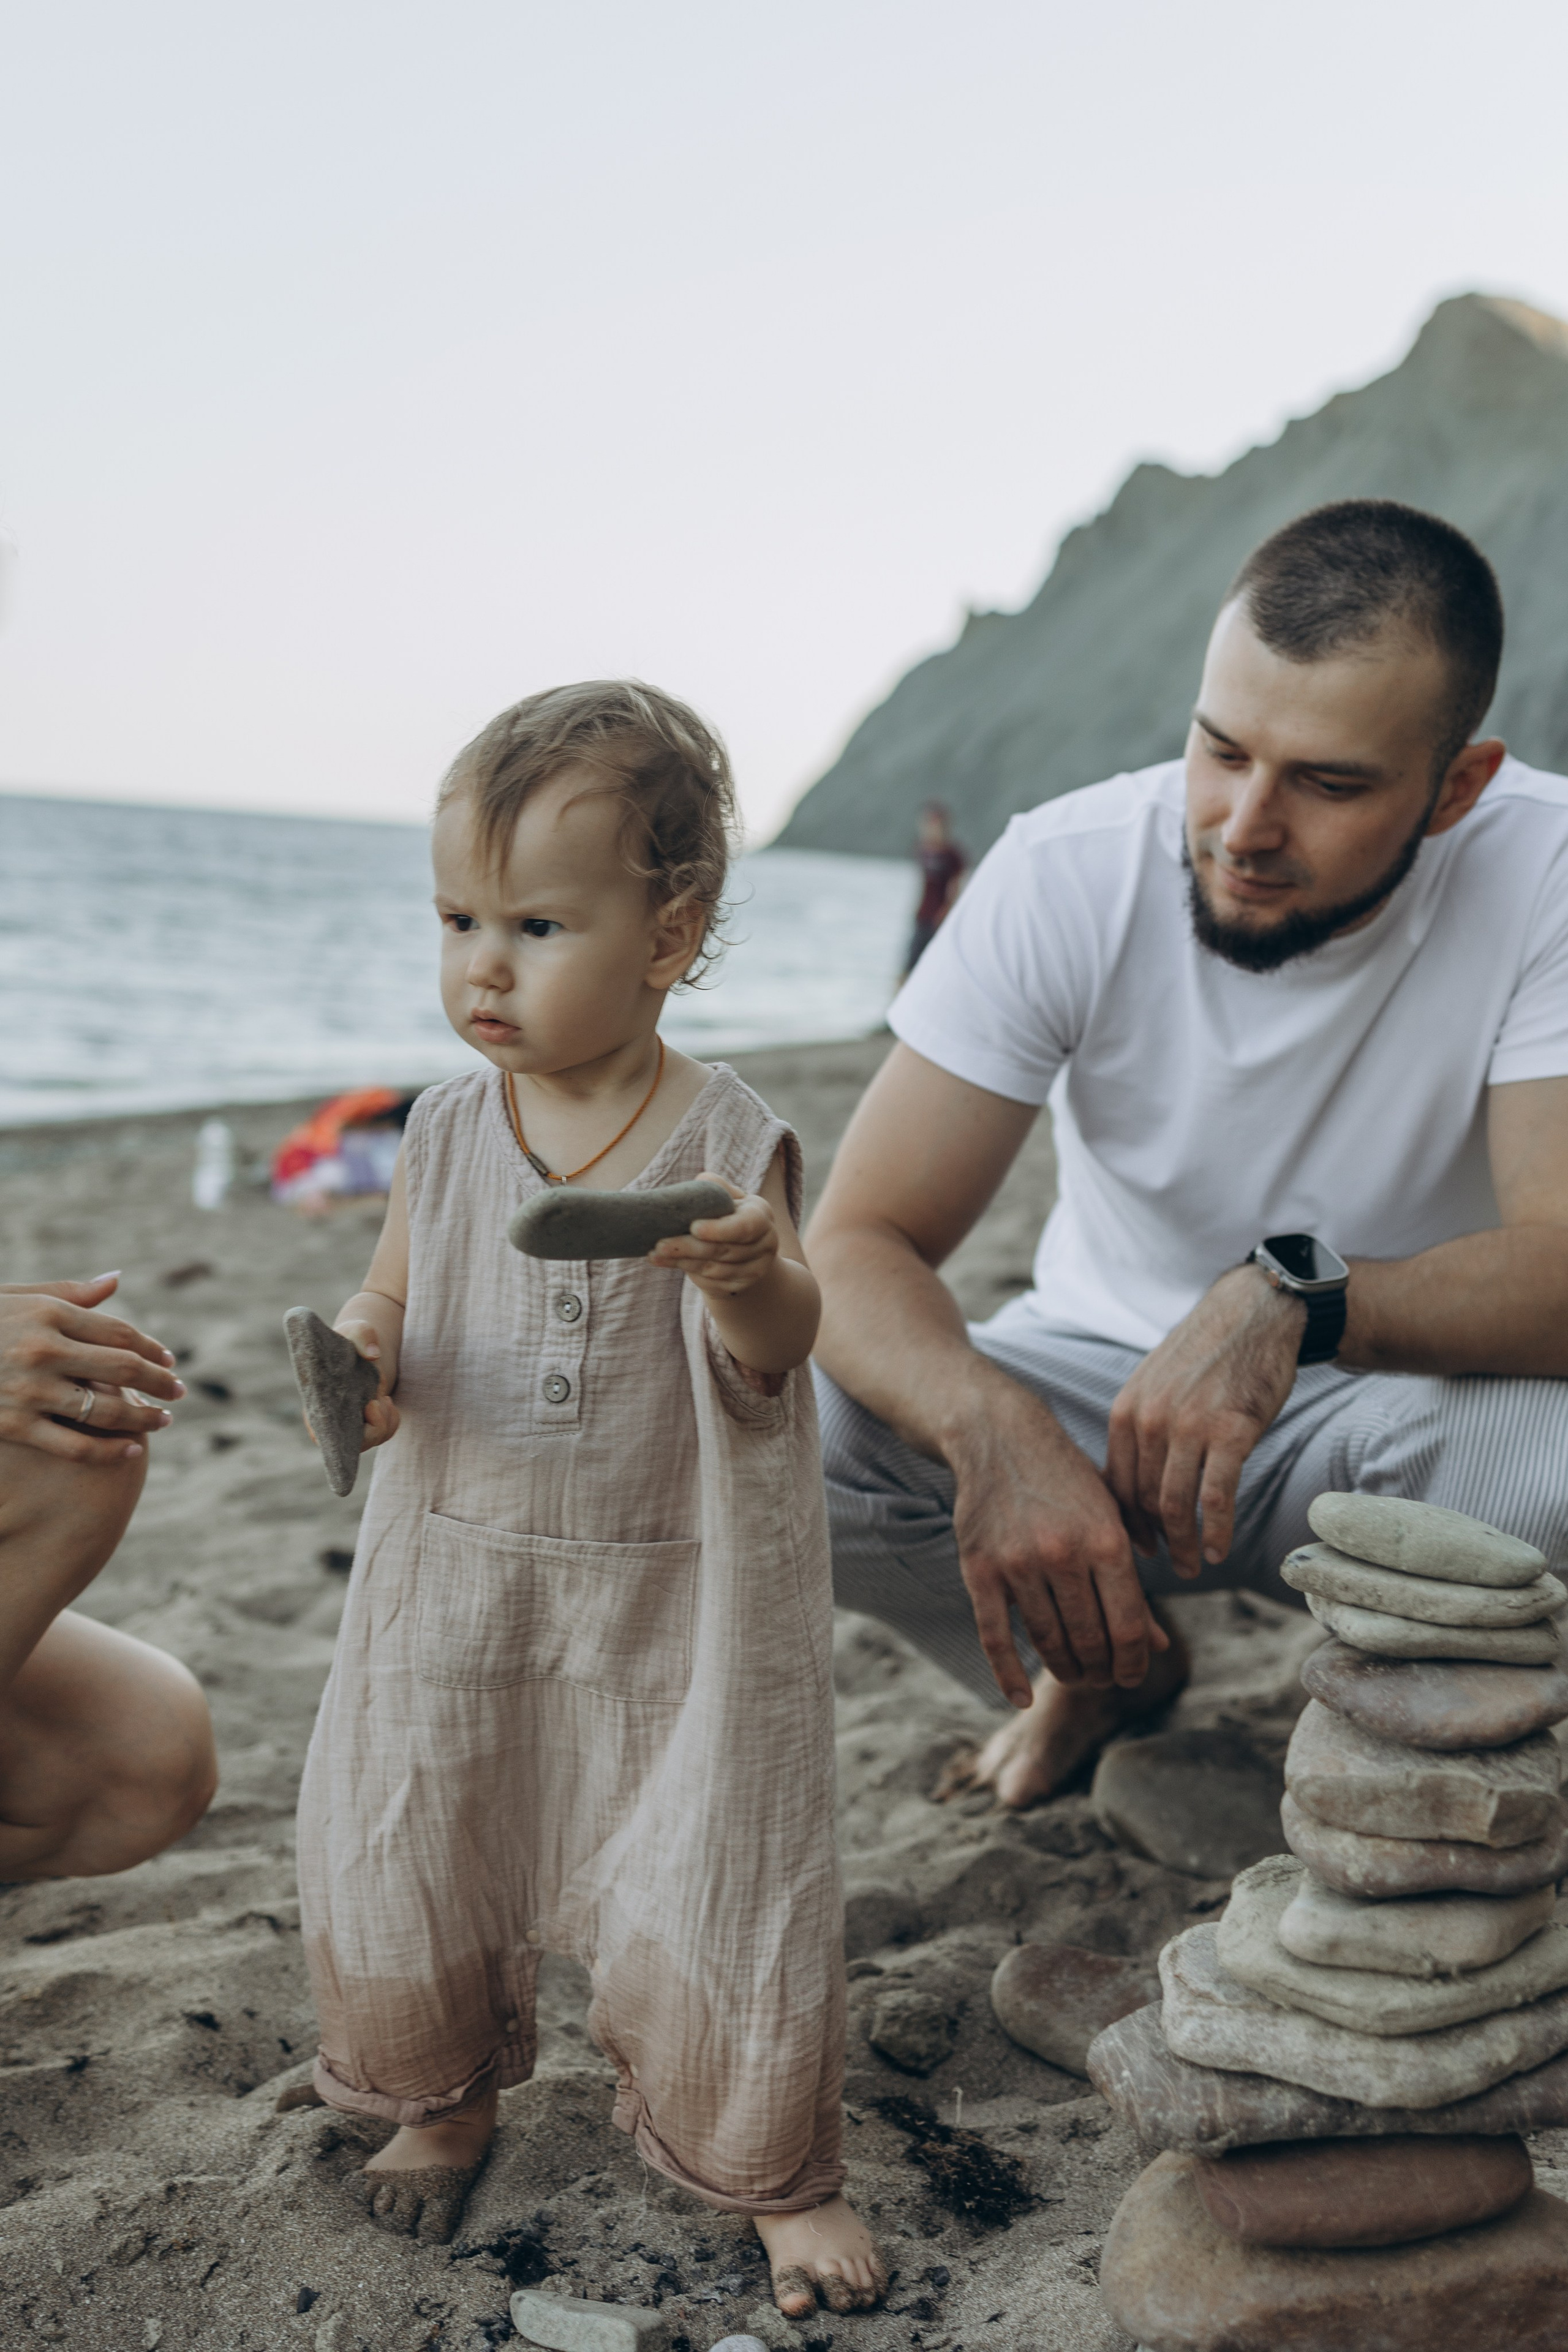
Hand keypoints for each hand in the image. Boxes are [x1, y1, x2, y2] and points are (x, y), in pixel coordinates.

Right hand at [0, 1274, 184, 1460]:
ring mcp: (28, 1390)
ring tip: (162, 1420)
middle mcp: (42, 1349)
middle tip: (179, 1391)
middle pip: (123, 1368)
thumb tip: (117, 1280)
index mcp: (47, 1313)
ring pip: (105, 1409)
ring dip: (143, 1417)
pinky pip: (75, 1444)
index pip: (119, 1332)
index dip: (150, 1348)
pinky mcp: (14, 1426)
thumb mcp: (16, 1298)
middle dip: (158, 1382)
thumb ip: (69, 1294)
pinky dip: (109, 1450)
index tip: (168, 1361)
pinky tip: (131, 1450)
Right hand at [329, 1319, 399, 1452]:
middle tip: (376, 1402)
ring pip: (370, 1440)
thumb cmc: (352, 1337)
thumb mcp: (357, 1329)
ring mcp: (350, 1422)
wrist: (364, 1342)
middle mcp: (332, 1417)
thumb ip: (362, 1335)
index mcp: (318, 1399)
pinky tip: (387, 1401)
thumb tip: (373, 1355)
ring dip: (383, 1422)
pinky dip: (390, 1422)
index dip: (338, 1437)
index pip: (320, 1432)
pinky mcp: (367, 1422)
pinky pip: (382, 1434)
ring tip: (383, 1398)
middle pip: (350, 1444)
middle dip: (371, 1428)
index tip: (364, 1410)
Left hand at [647, 1174, 778, 1298]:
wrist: (745, 1250)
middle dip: (688, 1247)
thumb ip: (717, 1188)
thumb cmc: (729, 1214)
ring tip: (656, 1252)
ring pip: (714, 1269)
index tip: (693, 1227)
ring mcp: (755, 1269)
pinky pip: (711, 1282)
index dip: (719, 1230)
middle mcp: (764, 1244)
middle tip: (660, 1243)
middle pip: (723, 1250)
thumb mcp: (729, 1197)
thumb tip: (702, 1181)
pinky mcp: (740, 1286)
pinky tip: (665, 1261)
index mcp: (761, 1216)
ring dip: (682, 1261)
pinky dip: (686, 1271)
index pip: (744, 1226)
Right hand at [947, 1381, 1168, 1699]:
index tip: (1132, 1677)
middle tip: (1102, 1679)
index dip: (1133, 1662)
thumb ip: (1132, 1583)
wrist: (1000, 1437)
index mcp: (1106, 1540)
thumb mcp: (1111, 1519)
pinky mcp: (979, 1569)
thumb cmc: (1067, 1481)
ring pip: (1047, 1640)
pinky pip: (994, 1636)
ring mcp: (1018, 1563)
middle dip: (1100, 1670)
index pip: (1128, 1626)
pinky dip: (1009, 1674)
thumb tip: (1157, 1646)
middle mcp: (1064, 1554)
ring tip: (1075, 1676)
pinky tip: (1022, 1697)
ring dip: (1065, 1669)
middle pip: (1089, 1640)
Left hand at [1105, 1263, 1304, 1575]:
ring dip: (1185, 1545)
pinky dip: (1217, 1531)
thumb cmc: (1206, 1354)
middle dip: (1157, 1541)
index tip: (1140, 1548)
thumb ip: (1141, 1428)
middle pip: (1144, 1500)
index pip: (1116, 1485)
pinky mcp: (1231, 1432)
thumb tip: (1132, 1481)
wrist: (1252, 1313)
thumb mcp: (1155, 1385)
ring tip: (1195, 1566)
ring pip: (1175, 1505)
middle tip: (1172, 1565)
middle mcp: (1149, 1421)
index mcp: (1125, 1411)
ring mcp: (1189, 1426)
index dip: (1127, 1524)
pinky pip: (1216, 1497)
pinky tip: (1220, 1549)